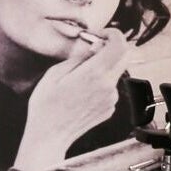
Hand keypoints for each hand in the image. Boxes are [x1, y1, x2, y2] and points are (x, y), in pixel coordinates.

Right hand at [12, 29, 130, 170]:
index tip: (100, 34)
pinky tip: (81, 92)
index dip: (113, 34)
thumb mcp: (55, 73)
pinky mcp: (110, 108)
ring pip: (115, 72)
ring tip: (79, 76)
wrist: (49, 136)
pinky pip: (110, 87)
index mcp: (94, 74)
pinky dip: (101, 82)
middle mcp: (108, 86)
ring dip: (103, 66)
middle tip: (93, 48)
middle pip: (124, 56)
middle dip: (112, 47)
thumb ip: (79, 58)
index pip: (119, 45)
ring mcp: (111, 99)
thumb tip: (95, 47)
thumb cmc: (46, 105)